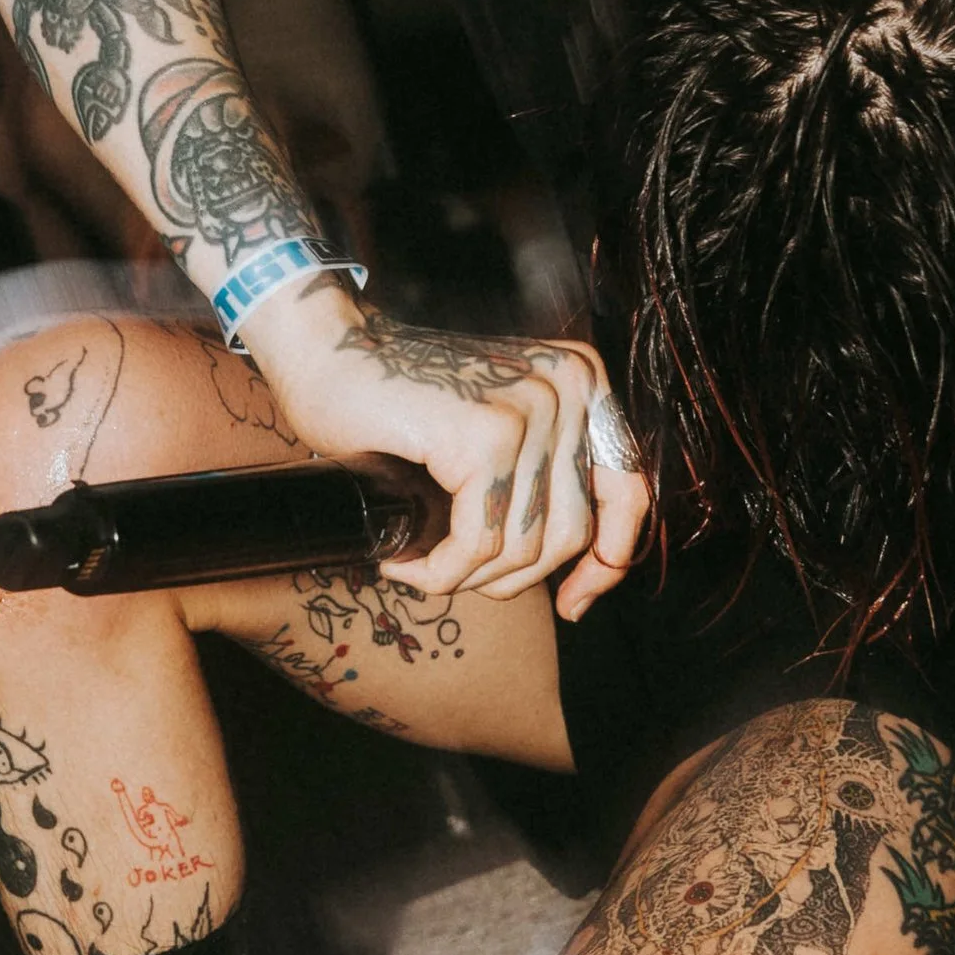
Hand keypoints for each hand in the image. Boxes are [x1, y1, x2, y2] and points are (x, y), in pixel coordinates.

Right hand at [248, 283, 646, 616]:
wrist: (325, 348)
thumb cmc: (399, 400)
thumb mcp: (496, 435)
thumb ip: (543, 477)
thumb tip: (582, 576)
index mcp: (583, 383)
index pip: (629, 492)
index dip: (607, 563)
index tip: (574, 606)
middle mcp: (569, 387)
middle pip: (571, 532)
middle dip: (512, 577)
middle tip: (454, 574)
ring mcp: (531, 408)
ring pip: (524, 547)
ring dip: (466, 577)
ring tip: (420, 565)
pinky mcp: (484, 435)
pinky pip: (478, 542)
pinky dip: (439, 571)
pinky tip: (403, 563)